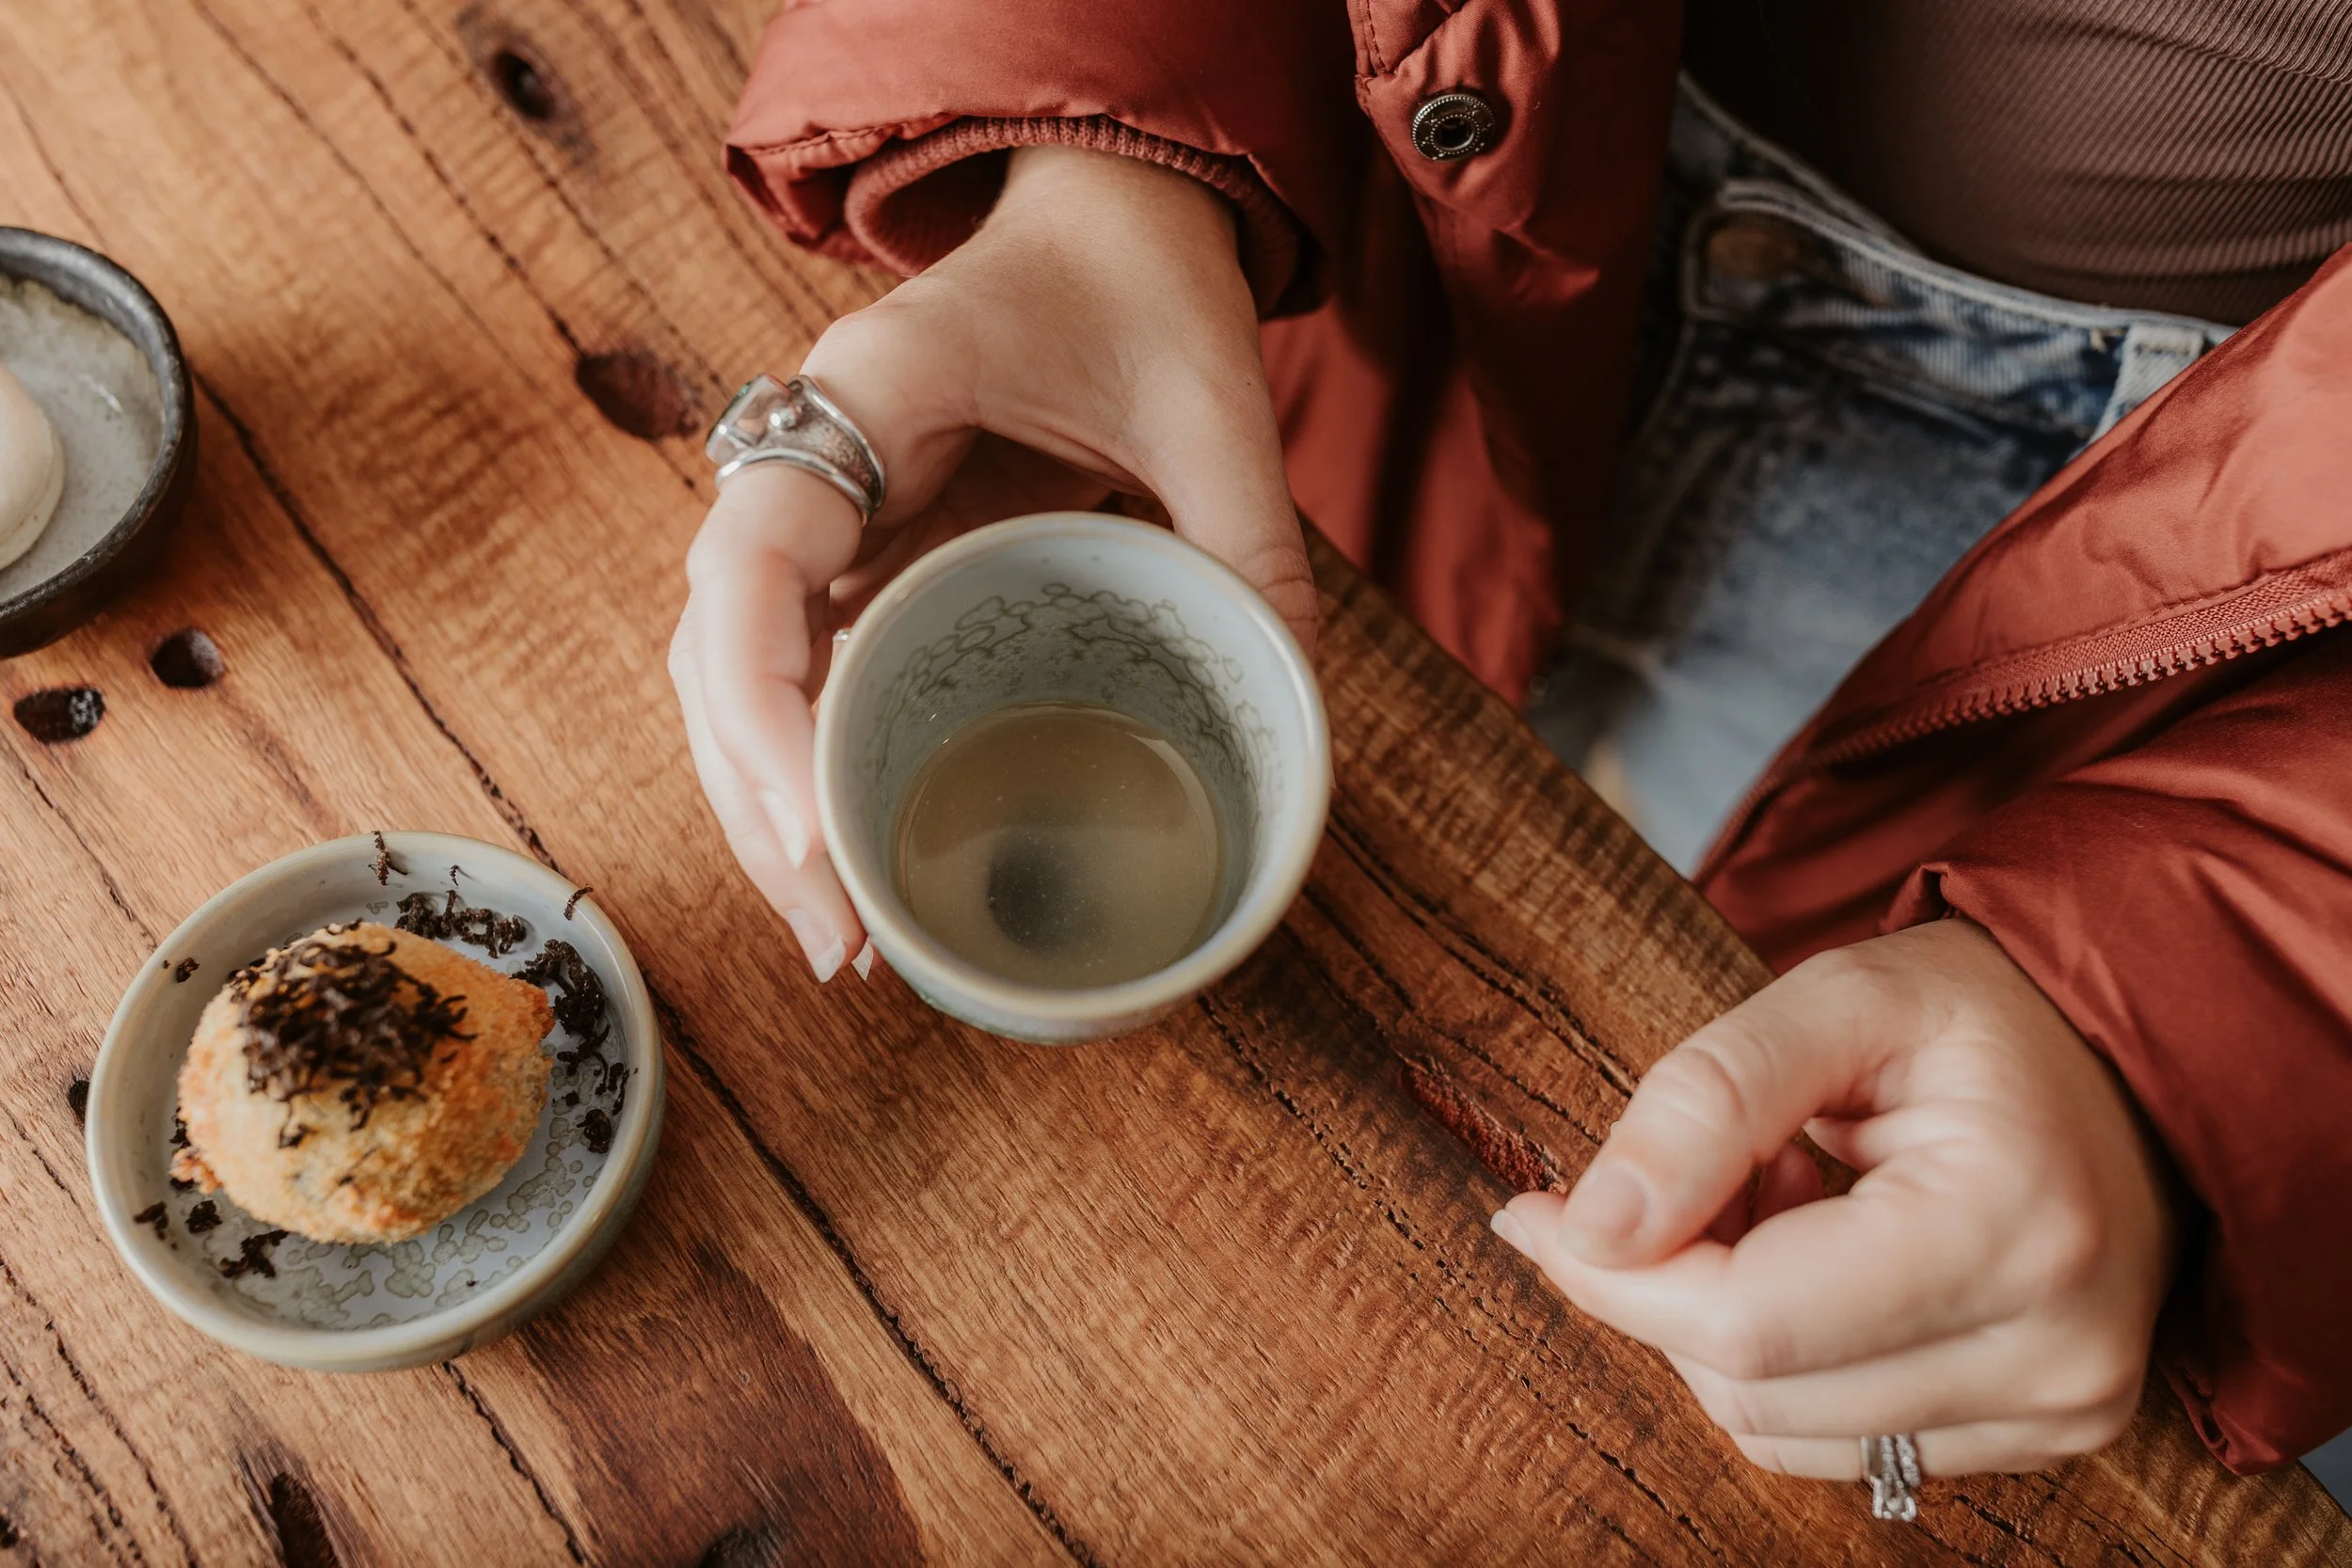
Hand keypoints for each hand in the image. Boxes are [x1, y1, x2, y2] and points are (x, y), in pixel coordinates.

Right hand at [670, 145, 1309, 978]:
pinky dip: (807, 765)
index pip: (753, 559)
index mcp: (871, 389)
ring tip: (837, 935)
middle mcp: (812, 452)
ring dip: (765, 805)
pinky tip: (847, 855)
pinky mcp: (860, 548)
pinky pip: (798, 666)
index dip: (760, 708)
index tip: (819, 832)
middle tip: (837, 940)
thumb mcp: (1212, 407)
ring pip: (735, 672)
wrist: (1112, 214)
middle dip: (757, 803)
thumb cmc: (1144, 281)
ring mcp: (825, 506)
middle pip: (716, 647)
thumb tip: (1290, 716)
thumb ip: (1250, 547)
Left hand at [1489, 919, 2177, 1478]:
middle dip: (1674, 1284)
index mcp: (2011, 1228)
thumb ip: (1704, 1099)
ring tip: (1786, 1198)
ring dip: (1728, 1323)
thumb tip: (1586, 1227)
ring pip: (1779, 1428)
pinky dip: (1787, 1358)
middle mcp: (2055, 1352)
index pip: (1750, 1321)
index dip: (1615, 1276)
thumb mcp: (1838, 997)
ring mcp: (2059, 1413)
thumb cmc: (1980, 1014)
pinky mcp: (2043, 1438)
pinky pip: (1837, 1444)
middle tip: (1709, 1166)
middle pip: (1753, 1386)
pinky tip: (1825, 1258)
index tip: (1538, 1213)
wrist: (2133, 1057)